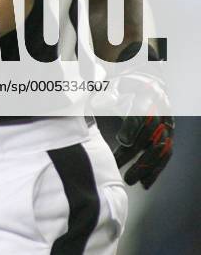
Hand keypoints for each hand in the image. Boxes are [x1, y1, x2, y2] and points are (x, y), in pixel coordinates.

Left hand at [94, 71, 173, 188]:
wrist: (150, 81)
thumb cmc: (129, 85)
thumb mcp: (117, 83)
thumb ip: (108, 94)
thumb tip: (96, 104)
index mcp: (147, 97)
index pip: (141, 115)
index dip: (132, 129)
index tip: (122, 141)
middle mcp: (161, 113)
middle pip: (149, 137)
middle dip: (134, 154)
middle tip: (118, 166)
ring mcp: (167, 126)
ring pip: (159, 149)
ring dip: (145, 167)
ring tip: (130, 180)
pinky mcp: (169, 136)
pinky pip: (165, 155)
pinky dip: (156, 170)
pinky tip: (145, 183)